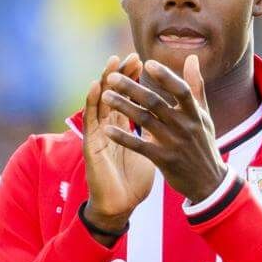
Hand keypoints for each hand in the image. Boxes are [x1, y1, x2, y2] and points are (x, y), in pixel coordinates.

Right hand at [82, 54, 158, 233]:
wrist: (122, 205)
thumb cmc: (134, 178)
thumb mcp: (151, 149)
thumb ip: (157, 130)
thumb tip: (170, 115)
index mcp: (124, 127)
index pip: (129, 97)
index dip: (136, 80)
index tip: (146, 62)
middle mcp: (110, 127)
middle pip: (114, 95)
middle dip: (122, 75)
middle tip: (131, 56)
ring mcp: (99, 135)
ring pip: (100, 102)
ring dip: (104, 82)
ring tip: (111, 64)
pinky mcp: (91, 145)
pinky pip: (91, 121)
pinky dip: (92, 102)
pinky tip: (96, 87)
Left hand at [98, 55, 228, 203]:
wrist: (209, 182)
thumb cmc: (204, 144)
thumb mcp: (204, 115)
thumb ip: (196, 86)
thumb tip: (192, 58)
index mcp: (195, 113)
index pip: (180, 90)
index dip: (165, 76)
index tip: (147, 63)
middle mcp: (185, 126)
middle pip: (156, 102)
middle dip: (132, 88)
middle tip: (112, 77)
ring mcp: (174, 144)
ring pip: (145, 121)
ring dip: (123, 107)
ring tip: (105, 96)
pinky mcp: (164, 160)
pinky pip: (140, 146)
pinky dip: (124, 137)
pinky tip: (107, 129)